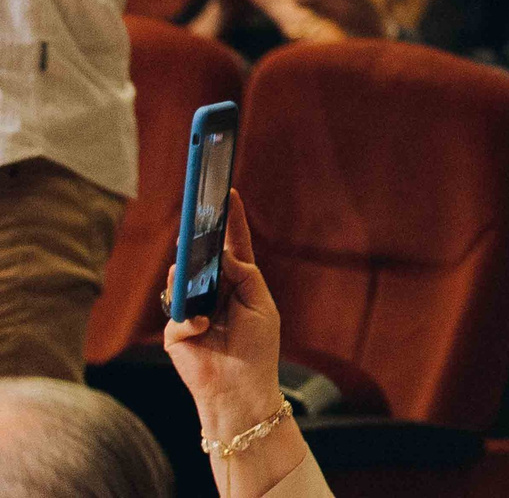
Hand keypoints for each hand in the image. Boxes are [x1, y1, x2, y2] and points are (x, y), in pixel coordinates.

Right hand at [164, 192, 289, 440]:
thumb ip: (244, 275)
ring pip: (183, 281)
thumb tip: (223, 253)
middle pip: (203, 259)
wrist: (241, 388)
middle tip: (198, 217)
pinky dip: (192, 319)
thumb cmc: (257, 347)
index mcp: (238, 282)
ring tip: (197, 274)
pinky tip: (203, 326)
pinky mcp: (176, 332)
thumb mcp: (260, 304)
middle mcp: (214, 292)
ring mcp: (193, 310)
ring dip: (192, 278)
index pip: (234, 245)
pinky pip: (178, 315)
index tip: (229, 191)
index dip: (232, 220)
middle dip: (200, 239)